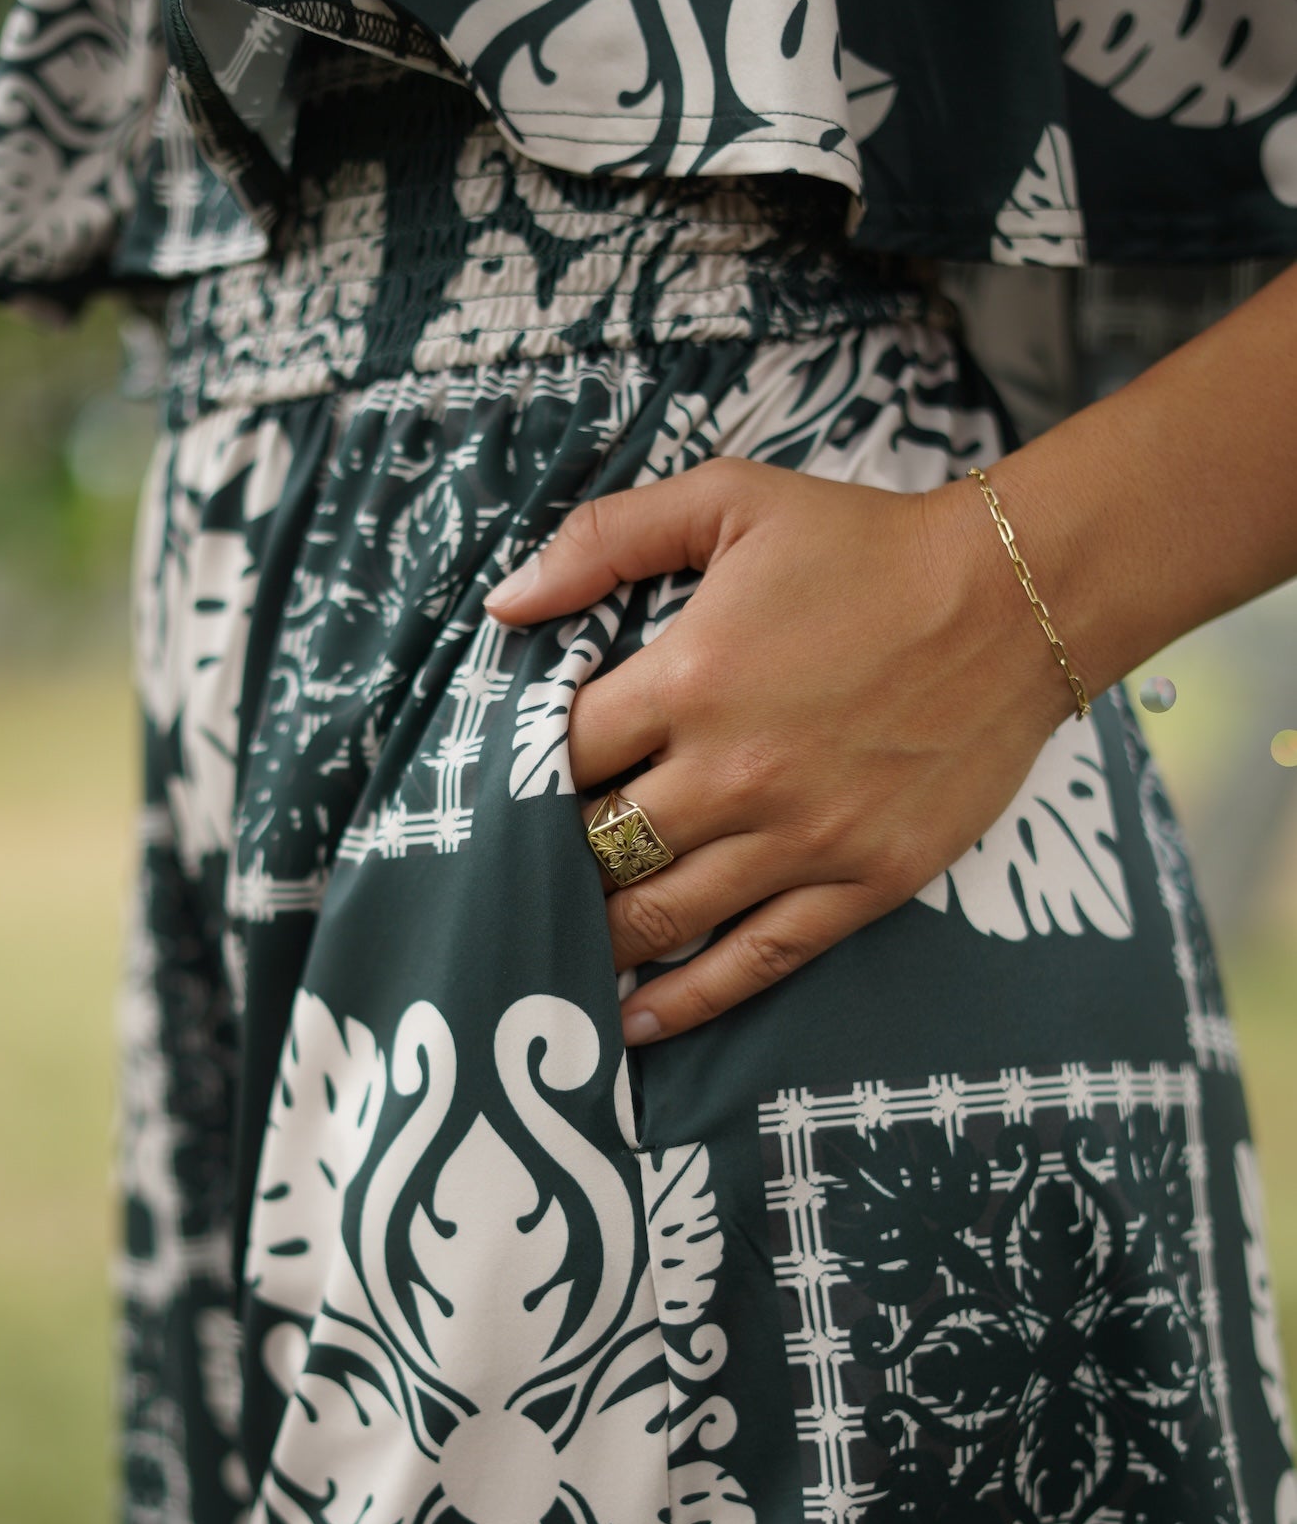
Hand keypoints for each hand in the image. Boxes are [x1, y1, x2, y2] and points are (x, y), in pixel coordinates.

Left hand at [484, 458, 1076, 1042]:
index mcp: (688, 678)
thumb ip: (608, 539)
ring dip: (598, 941)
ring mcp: (798, 840)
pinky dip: (685, 1002)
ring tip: (558, 954)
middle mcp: (731, 774)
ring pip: (660, 918)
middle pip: (597, 849)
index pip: (560, 755)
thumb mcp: (732, 500)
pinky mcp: (859, 885)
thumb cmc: (870, 545)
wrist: (1018, 598)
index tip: (512, 791)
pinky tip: (635, 1024)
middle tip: (525, 879)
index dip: (522, 776)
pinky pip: (753, 963)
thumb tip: (505, 605)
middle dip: (551, 866)